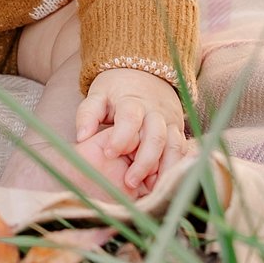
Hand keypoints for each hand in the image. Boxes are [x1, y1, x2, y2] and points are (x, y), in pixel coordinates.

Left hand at [74, 68, 187, 195]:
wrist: (144, 72)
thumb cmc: (116, 89)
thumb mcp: (98, 95)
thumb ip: (88, 114)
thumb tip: (81, 138)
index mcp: (132, 101)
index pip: (129, 119)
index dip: (120, 138)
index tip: (108, 154)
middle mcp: (155, 111)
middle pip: (155, 136)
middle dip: (144, 162)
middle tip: (129, 182)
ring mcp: (170, 121)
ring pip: (174, 145)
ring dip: (164, 169)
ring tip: (150, 189)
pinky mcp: (178, 130)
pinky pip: (182, 150)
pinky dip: (175, 167)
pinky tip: (163, 184)